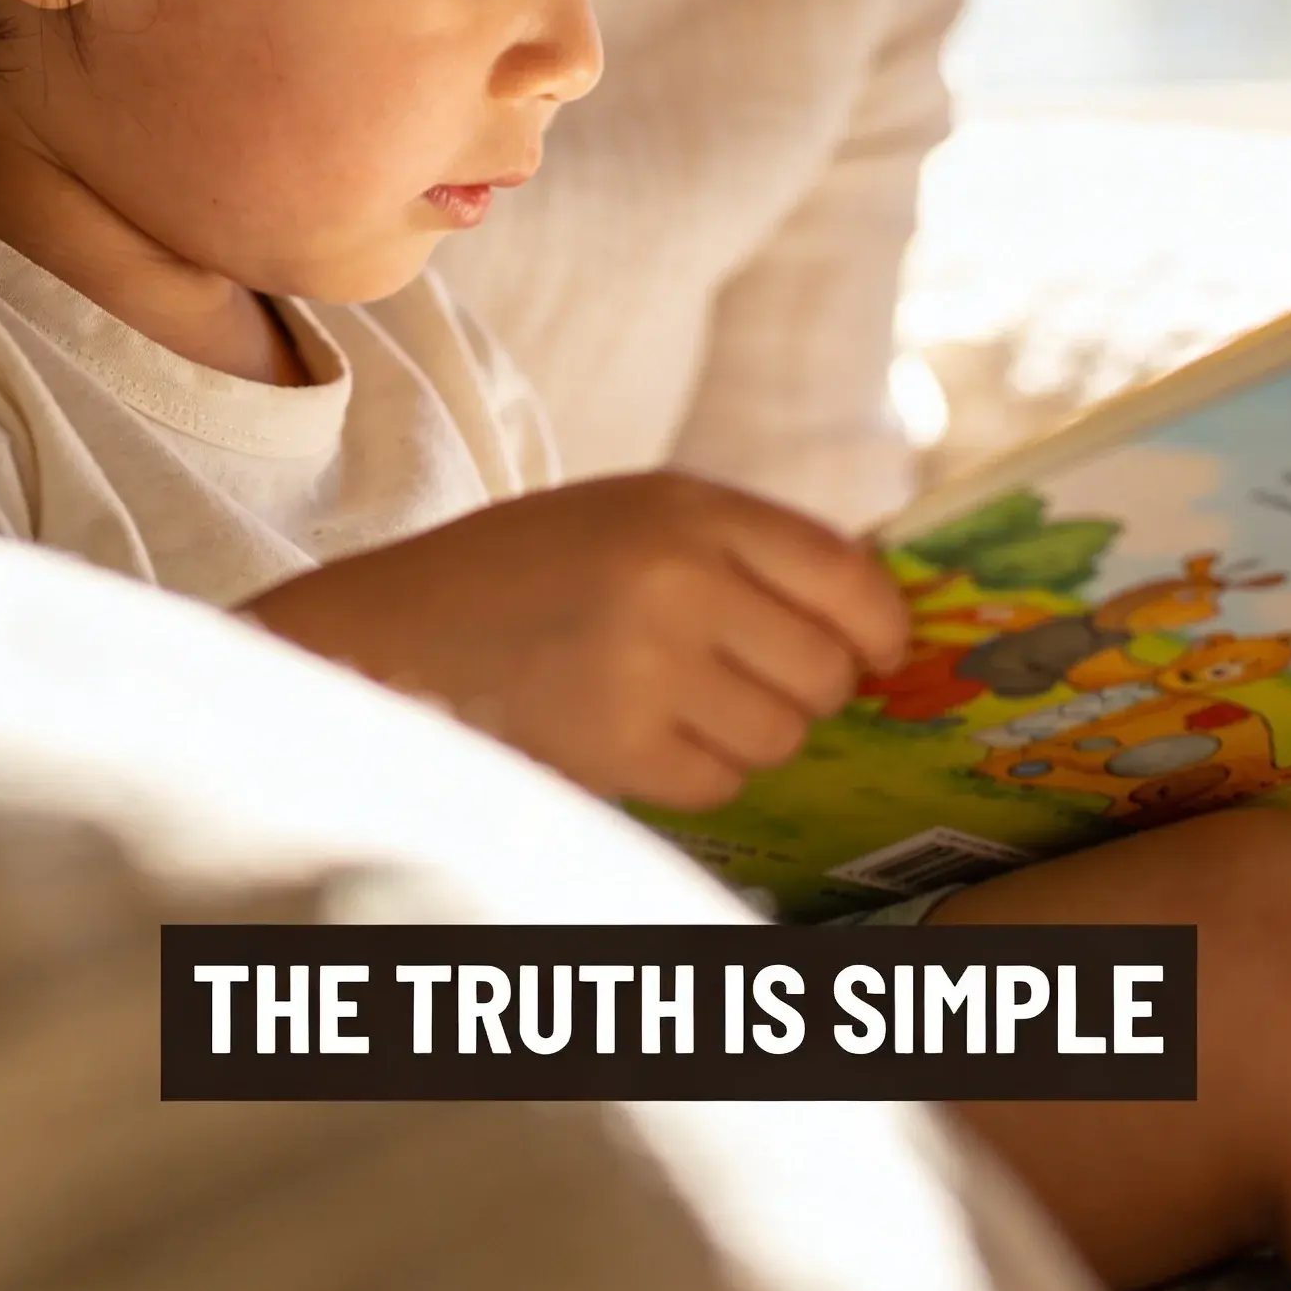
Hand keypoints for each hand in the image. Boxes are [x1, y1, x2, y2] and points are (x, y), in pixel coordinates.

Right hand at [247, 470, 909, 810]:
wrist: (409, 619)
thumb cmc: (544, 564)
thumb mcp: (645, 512)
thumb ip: (752, 549)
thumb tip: (879, 619)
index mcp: (693, 508)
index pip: (848, 577)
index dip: (881, 627)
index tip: (879, 650)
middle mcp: (681, 580)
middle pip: (824, 671)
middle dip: (811, 689)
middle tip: (765, 679)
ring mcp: (648, 665)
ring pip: (779, 735)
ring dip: (753, 734)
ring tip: (689, 700)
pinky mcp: (616, 744)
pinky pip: (720, 782)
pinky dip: (700, 770)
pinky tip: (648, 732)